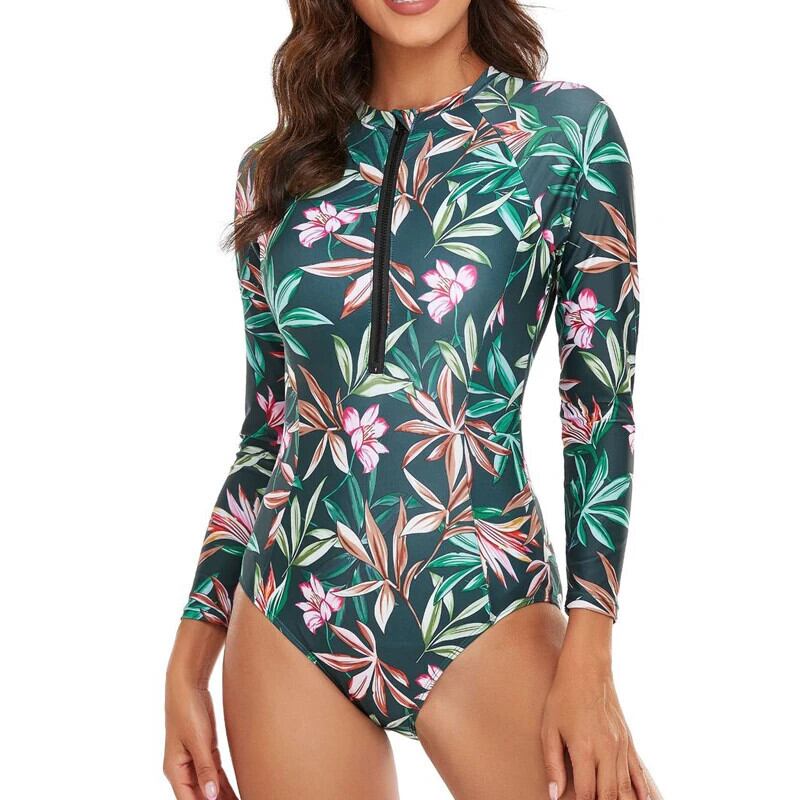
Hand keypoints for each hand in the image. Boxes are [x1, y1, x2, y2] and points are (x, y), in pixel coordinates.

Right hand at [164, 620, 235, 799]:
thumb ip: (205, 768)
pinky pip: (215, 774)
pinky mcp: (205, 751)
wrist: (187, 684)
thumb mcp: (197, 740)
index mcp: (175, 770)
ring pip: (209, 787)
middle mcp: (182, 770)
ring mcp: (194, 761)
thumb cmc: (187, 710)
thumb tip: (211, 796)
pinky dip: (224, 785)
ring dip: (223, 797)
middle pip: (200, 797)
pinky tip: (236, 793)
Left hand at [541, 611, 650, 799]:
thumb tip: (554, 795)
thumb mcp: (548, 729)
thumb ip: (552, 764)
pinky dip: (640, 790)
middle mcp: (606, 750)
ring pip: (625, 788)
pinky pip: (637, 772)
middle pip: (609, 795)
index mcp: (584, 748)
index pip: (587, 794)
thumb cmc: (562, 697)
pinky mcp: (628, 740)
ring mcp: (620, 746)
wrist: (587, 669)